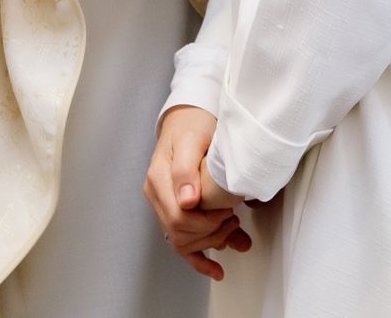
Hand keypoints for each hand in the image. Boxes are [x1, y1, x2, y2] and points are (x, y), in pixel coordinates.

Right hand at [145, 105, 250, 280]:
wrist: (188, 119)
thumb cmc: (192, 125)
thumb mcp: (193, 138)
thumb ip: (186, 169)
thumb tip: (187, 201)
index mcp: (158, 178)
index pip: (179, 219)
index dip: (207, 222)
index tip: (228, 211)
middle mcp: (156, 194)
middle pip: (180, 234)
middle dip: (212, 233)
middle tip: (234, 218)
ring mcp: (162, 204)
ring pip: (182, 242)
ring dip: (211, 242)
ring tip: (233, 229)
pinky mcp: (172, 210)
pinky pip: (180, 242)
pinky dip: (198, 260)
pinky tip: (215, 270)